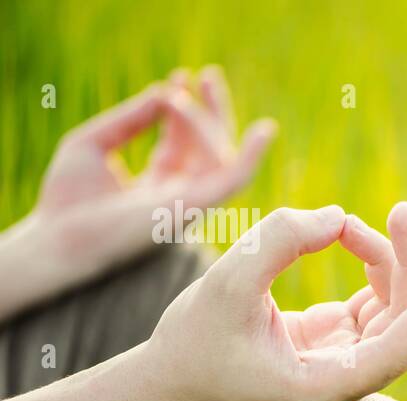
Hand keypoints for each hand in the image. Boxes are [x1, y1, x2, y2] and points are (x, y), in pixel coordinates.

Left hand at [27, 66, 274, 283]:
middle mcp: (179, 195)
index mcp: (156, 184)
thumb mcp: (92, 143)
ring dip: (212, 118)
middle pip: (210, 149)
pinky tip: (264, 130)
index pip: (183, 143)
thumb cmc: (67, 197)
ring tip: (198, 83)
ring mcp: (190, 202)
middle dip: (212, 111)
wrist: (59, 237)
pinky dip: (253, 157)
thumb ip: (129, 118)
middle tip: (209, 74)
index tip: (179, 76)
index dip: (183, 109)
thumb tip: (164, 91)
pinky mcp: (196, 207)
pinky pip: (234, 179)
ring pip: (221, 156)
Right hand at [142, 203, 406, 400]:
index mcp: (324, 387)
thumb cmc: (193, 342)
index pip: (396, 351)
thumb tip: (337, 217)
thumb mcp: (225, 285)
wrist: (170, 381)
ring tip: (405, 214)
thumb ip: (277, 244)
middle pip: (402, 322)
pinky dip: (385, 266)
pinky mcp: (339, 341)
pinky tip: (395, 233)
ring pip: (395, 308)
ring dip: (399, 259)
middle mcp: (346, 380)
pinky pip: (378, 302)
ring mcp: (346, 361)